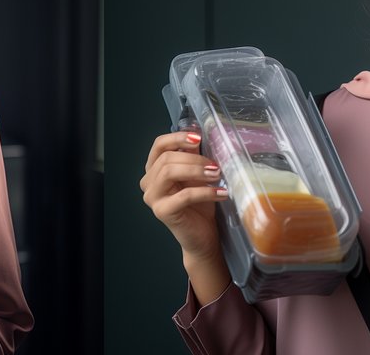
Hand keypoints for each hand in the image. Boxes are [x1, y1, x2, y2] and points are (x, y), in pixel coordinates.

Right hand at [141, 131, 231, 304]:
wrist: (202, 236)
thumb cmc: (200, 204)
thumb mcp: (197, 175)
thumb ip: (193, 155)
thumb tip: (197, 133)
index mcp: (154, 169)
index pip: (159, 145)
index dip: (178, 137)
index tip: (198, 138)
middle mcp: (148, 181)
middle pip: (167, 158)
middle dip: (194, 158)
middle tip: (215, 165)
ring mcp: (152, 197)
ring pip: (170, 172)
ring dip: (197, 171)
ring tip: (217, 174)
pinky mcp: (162, 212)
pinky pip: (183, 195)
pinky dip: (204, 191)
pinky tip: (221, 193)